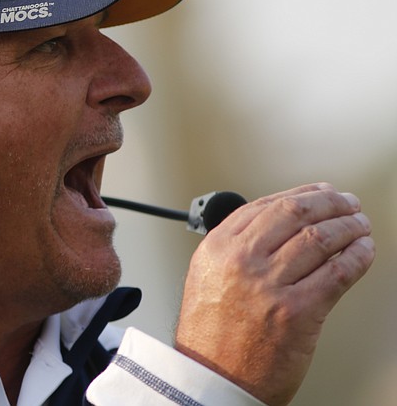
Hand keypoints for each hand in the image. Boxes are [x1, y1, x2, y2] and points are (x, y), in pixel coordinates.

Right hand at [174, 183, 374, 404]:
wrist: (213, 379)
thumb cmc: (211, 334)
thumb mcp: (207, 277)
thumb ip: (234, 247)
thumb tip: (275, 223)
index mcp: (217, 248)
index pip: (265, 204)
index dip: (301, 193)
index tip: (320, 192)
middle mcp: (241, 261)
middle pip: (295, 213)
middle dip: (330, 202)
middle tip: (347, 202)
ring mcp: (269, 285)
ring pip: (321, 238)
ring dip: (349, 227)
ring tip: (360, 226)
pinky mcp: (298, 312)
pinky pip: (338, 272)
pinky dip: (357, 257)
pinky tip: (363, 251)